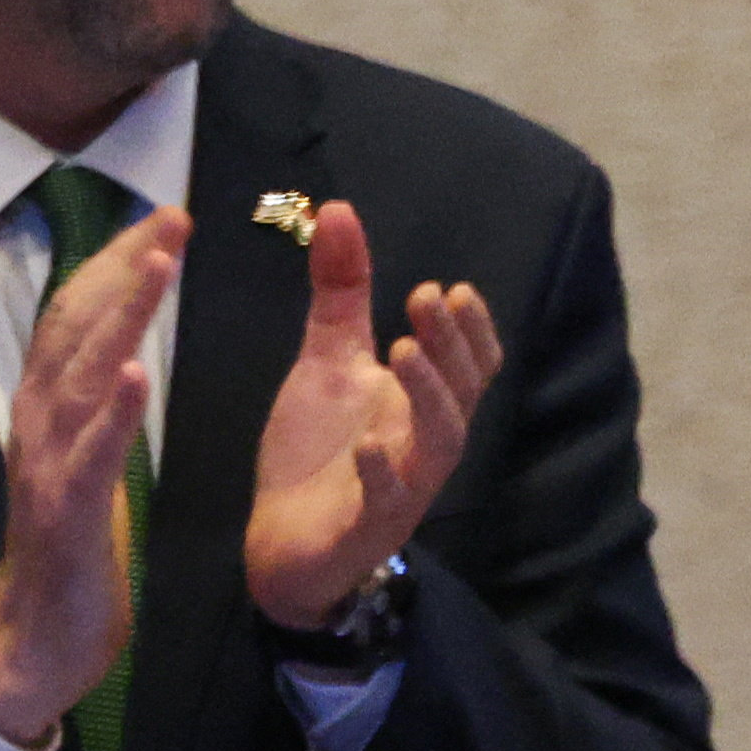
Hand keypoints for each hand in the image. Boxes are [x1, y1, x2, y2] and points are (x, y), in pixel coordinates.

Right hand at [0, 205, 189, 745]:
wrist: (33, 638)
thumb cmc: (69, 550)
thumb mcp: (84, 461)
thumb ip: (93, 408)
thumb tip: (117, 352)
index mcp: (47, 409)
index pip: (77, 318)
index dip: (116, 263)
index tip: (161, 216)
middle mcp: (37, 423)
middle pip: (76, 329)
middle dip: (123, 267)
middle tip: (172, 215)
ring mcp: (46, 465)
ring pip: (81, 377)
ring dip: (120, 319)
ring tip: (157, 266)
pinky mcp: (66, 513)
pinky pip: (90, 457)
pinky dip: (110, 414)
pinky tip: (133, 374)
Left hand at [246, 200, 501, 627]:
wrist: (282, 542)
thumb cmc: (318, 450)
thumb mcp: (327, 362)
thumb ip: (340, 294)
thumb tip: (341, 209)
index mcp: (421, 404)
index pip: (468, 362)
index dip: (468, 328)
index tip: (449, 288)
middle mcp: (423, 443)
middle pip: (459, 391)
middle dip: (449, 344)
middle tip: (427, 298)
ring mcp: (401, 486)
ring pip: (437, 441)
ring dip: (427, 394)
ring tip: (403, 351)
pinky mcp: (365, 525)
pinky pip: (385, 499)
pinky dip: (381, 471)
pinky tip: (367, 444)